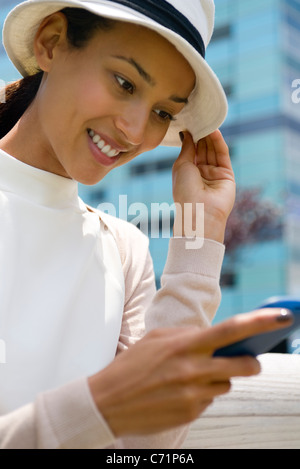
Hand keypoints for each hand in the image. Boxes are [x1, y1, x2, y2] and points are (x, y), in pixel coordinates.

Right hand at [88, 308, 292, 436]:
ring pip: (227, 385)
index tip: (281, 317)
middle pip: (243, 365)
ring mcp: (194, 394)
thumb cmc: (132, 365)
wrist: (108, 402)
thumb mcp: (157, 339)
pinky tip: (182, 391)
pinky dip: (203, 394)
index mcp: (185, 345)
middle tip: (248, 360)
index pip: (230, 331)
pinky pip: (210, 401)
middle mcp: (194, 369)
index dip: (259, 322)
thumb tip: (214, 338)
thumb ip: (188, 336)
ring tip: (193, 376)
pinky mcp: (191, 413)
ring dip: (219, 380)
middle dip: (250, 362)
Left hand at [172, 130, 235, 242]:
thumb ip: (187, 148)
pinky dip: (219, 143)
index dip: (191, 137)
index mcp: (188, 173)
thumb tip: (187, 133)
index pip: (191, 151)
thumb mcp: (181, 165)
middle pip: (203, 149)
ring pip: (213, 151)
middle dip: (201, 135)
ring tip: (207, 121)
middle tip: (199, 118)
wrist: (199, 211)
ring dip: (210, 136)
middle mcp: (201, 173)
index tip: (189, 122)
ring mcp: (214, 174)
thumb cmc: (184, 191)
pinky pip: (222, 156)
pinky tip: (215, 131)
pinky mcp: (227, 175)